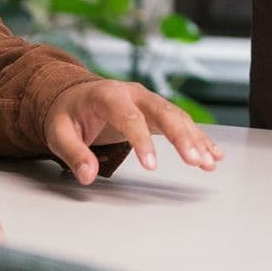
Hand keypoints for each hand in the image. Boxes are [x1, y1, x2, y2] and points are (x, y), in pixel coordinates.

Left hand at [46, 77, 224, 184]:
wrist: (75, 95)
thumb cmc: (68, 113)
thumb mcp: (59, 133)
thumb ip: (73, 153)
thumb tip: (87, 175)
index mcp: (108, 95)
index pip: (129, 117)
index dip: (141, 141)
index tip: (151, 166)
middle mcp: (134, 94)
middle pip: (164, 112)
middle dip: (182, 137)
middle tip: (194, 160)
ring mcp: (148, 101)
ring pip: (178, 117)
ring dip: (195, 140)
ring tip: (208, 162)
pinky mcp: (157, 112)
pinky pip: (181, 123)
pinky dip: (198, 138)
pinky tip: (213, 154)